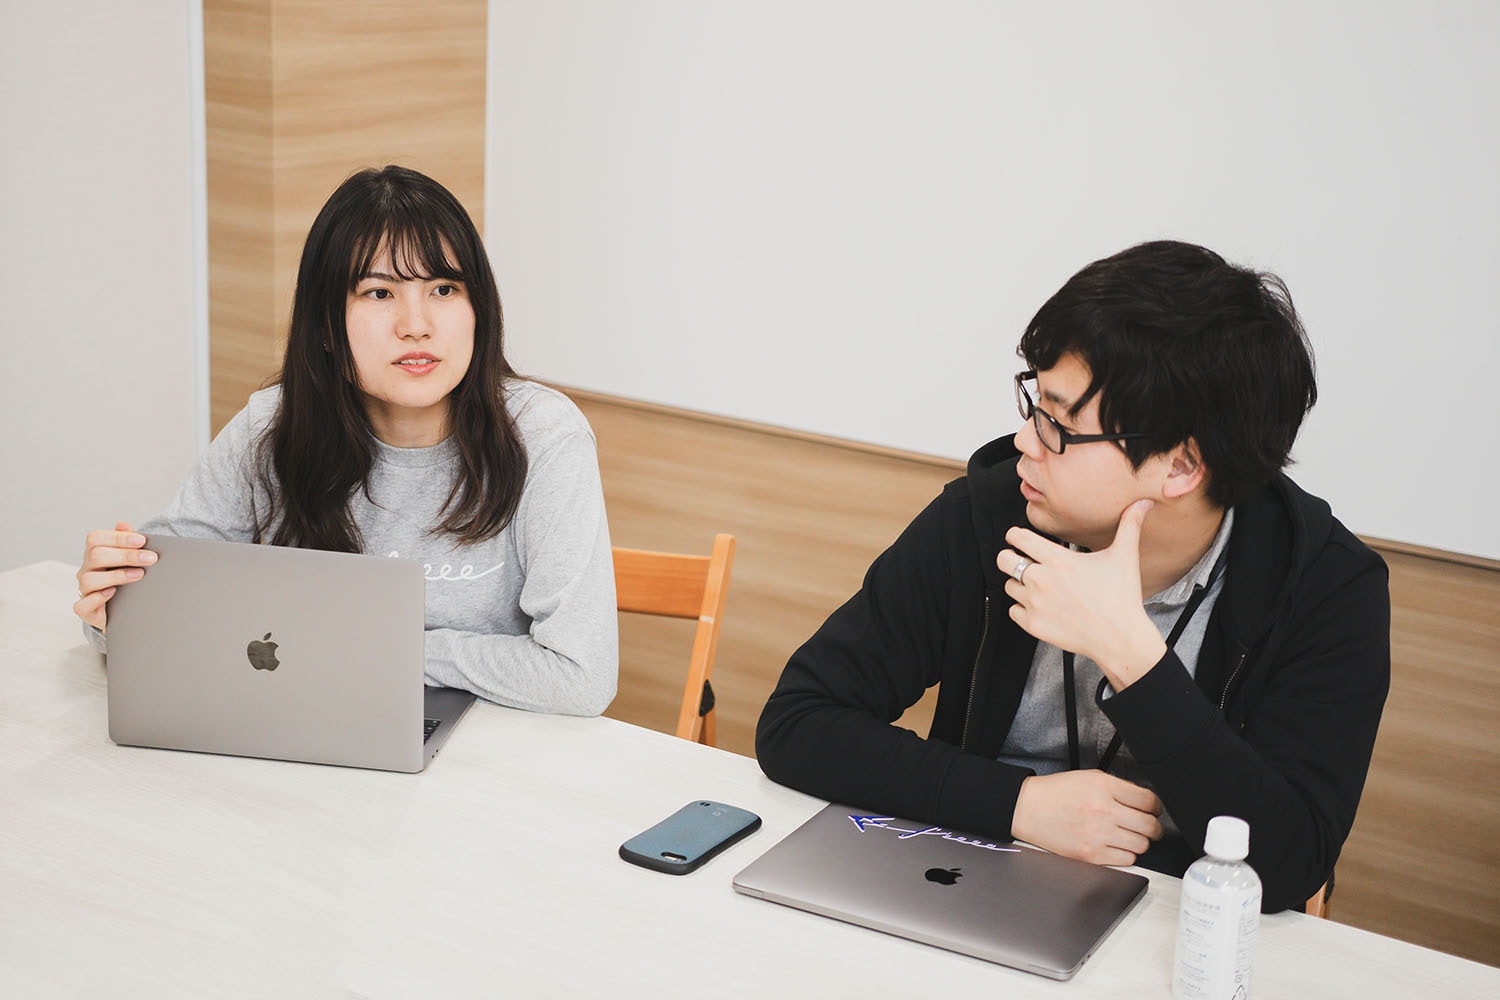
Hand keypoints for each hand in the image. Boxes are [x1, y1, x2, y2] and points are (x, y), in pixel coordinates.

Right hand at [75, 522, 155, 632]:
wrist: (124, 608)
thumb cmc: (127, 577)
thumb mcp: (129, 558)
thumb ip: (127, 541)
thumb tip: (123, 524)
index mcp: (94, 553)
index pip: (96, 538)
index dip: (118, 538)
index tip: (142, 540)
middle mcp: (86, 570)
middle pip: (95, 556)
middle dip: (126, 556)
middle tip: (151, 558)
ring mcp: (84, 590)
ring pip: (88, 579)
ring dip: (116, 576)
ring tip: (139, 575)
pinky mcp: (86, 610)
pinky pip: (82, 605)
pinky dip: (97, 598)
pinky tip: (113, 593)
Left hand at [998, 499, 1165, 689]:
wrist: (1120, 638)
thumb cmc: (1121, 598)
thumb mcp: (1124, 557)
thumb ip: (1129, 525)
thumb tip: (1143, 503)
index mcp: (1058, 560)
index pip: (1018, 537)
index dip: (1016, 535)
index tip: (1019, 537)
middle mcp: (1041, 580)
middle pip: (1003, 559)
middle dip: (1010, 557)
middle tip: (1022, 560)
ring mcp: (1035, 604)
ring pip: (1008, 585)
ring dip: (1019, 584)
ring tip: (1038, 586)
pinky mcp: (1033, 625)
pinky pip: (1013, 611)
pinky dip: (1022, 608)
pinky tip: (1040, 606)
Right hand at [1011, 770, 1163, 866]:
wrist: (1028, 809)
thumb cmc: (1056, 793)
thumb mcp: (1089, 777)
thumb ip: (1118, 787)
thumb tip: (1144, 802)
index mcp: (1103, 787)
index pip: (1148, 801)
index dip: (1155, 807)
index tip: (1152, 810)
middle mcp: (1103, 810)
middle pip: (1150, 826)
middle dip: (1153, 827)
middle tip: (1148, 826)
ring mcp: (1097, 835)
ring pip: (1141, 845)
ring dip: (1139, 841)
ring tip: (1129, 836)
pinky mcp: (1091, 855)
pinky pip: (1126, 860)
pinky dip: (1125, 854)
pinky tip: (1115, 845)